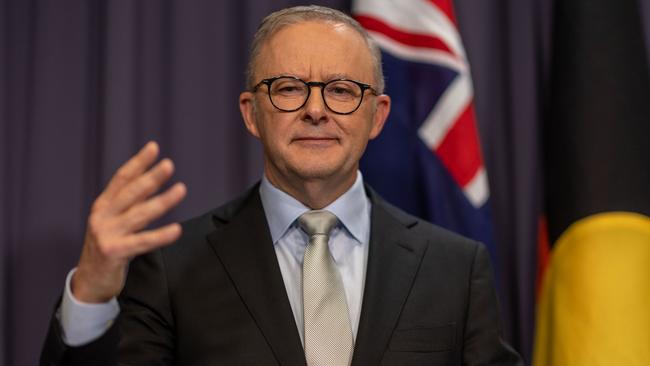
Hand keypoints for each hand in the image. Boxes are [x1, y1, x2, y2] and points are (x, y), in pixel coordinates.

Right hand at [71, 142, 186, 302]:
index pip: (121, 179)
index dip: (138, 162)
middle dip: (151, 177)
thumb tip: (150, 181)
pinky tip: (176, 229)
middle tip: (169, 165)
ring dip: (162, 201)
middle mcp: (102, 217)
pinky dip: (161, 236)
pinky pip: (143, 242)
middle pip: (131, 193)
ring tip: (181, 189)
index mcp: (103, 206)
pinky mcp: (114, 252)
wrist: (88, 282)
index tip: (153, 147)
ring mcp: (107, 234)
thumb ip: (126, 204)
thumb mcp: (112, 222)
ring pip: (140, 214)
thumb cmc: (107, 248)